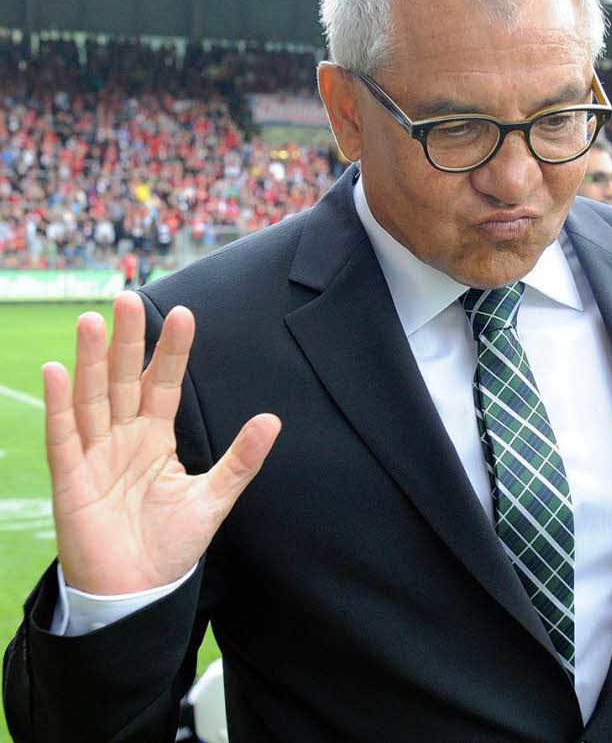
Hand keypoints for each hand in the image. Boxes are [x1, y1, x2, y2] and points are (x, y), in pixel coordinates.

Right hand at [43, 291, 279, 594]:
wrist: (137, 593)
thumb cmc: (170, 545)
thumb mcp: (213, 498)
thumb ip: (240, 459)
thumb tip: (273, 420)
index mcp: (156, 438)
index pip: (164, 384)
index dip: (173, 352)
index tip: (185, 315)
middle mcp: (122, 438)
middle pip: (124, 380)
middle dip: (128, 341)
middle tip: (130, 298)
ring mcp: (94, 455)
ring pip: (92, 398)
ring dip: (93, 360)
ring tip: (96, 321)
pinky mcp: (70, 479)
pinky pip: (62, 436)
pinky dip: (59, 404)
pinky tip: (59, 370)